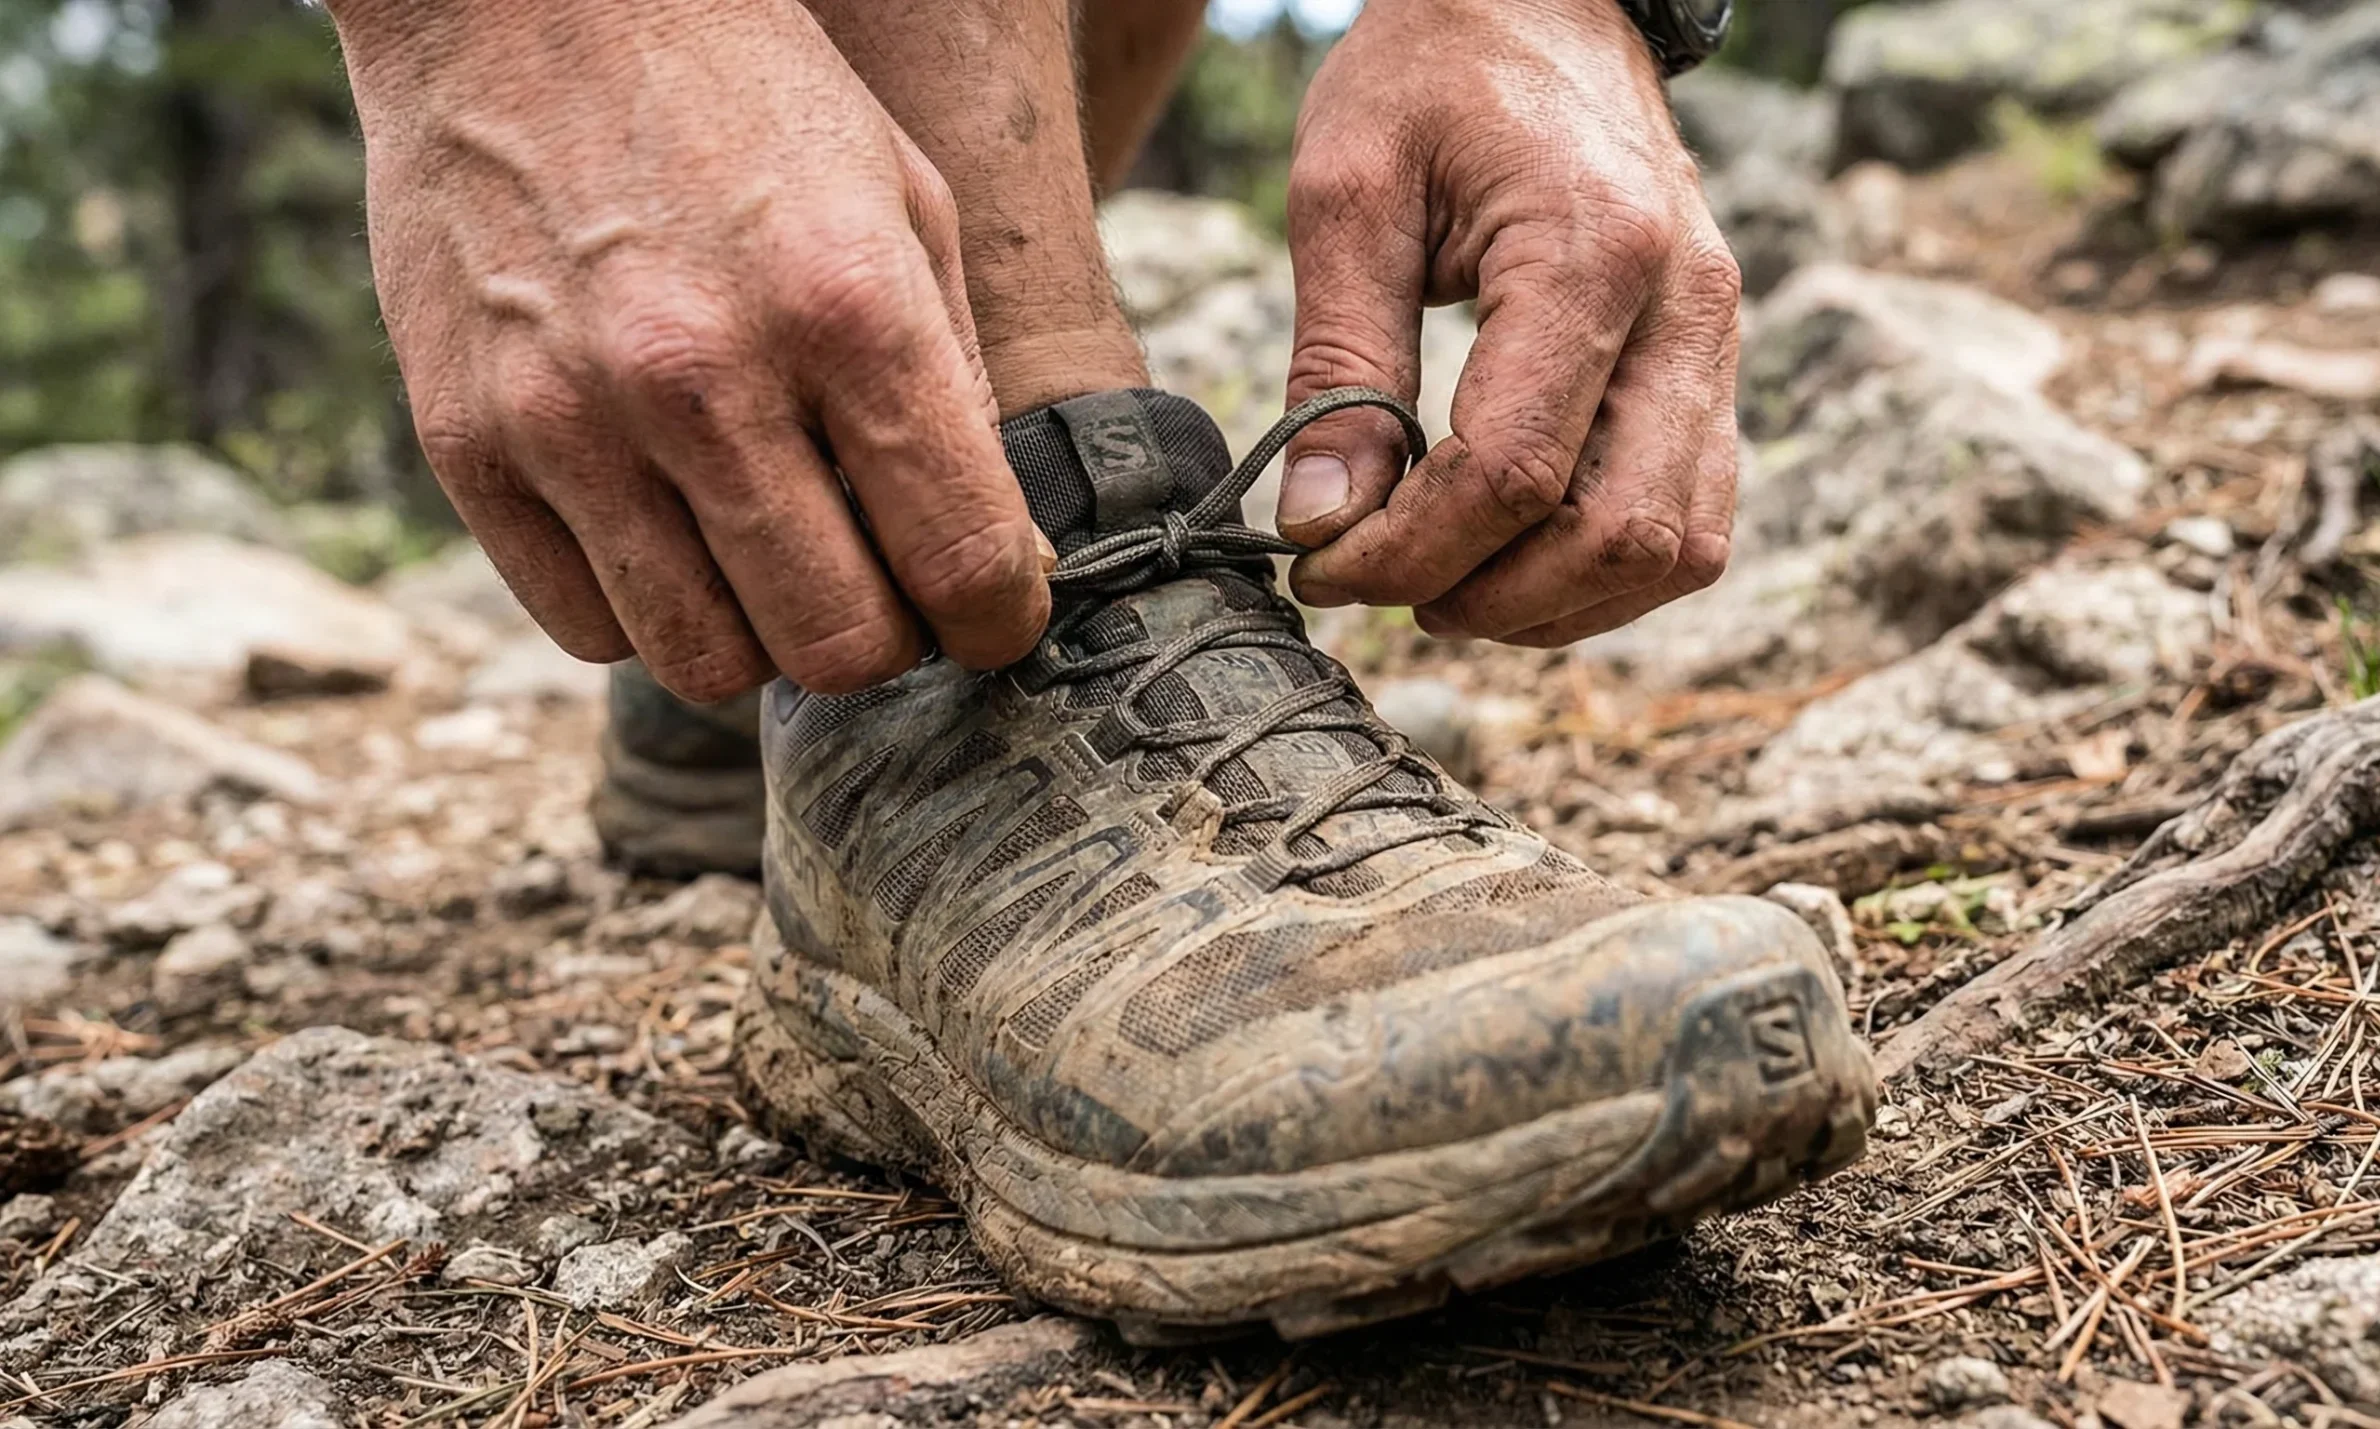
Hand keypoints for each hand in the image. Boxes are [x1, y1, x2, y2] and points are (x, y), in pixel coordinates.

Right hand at [329, 0, 1051, 698]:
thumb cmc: (744, 98)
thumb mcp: (905, 203)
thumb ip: (957, 389)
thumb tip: (1008, 562)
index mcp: (846, 305)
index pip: (964, 559)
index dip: (998, 615)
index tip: (992, 609)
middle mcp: (703, 376)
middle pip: (836, 647)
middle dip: (884, 639)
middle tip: (880, 584)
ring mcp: (569, 418)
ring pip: (704, 664)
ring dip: (761, 638)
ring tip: (770, 556)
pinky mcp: (465, 443)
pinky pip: (585, 625)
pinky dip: (645, 610)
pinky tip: (668, 530)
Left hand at [1274, 0, 1740, 645]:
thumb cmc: (1433, 73)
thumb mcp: (1348, 190)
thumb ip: (1338, 362)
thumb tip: (1321, 519)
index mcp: (1595, 253)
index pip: (1515, 472)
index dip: (1408, 551)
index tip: (1318, 565)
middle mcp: (1687, 308)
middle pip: (1616, 534)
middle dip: (1486, 597)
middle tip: (1378, 586)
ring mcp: (1719, 341)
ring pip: (1676, 548)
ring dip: (1554, 604)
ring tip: (1441, 584)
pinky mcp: (1714, 366)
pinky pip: (1695, 517)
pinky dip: (1605, 570)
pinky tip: (1510, 558)